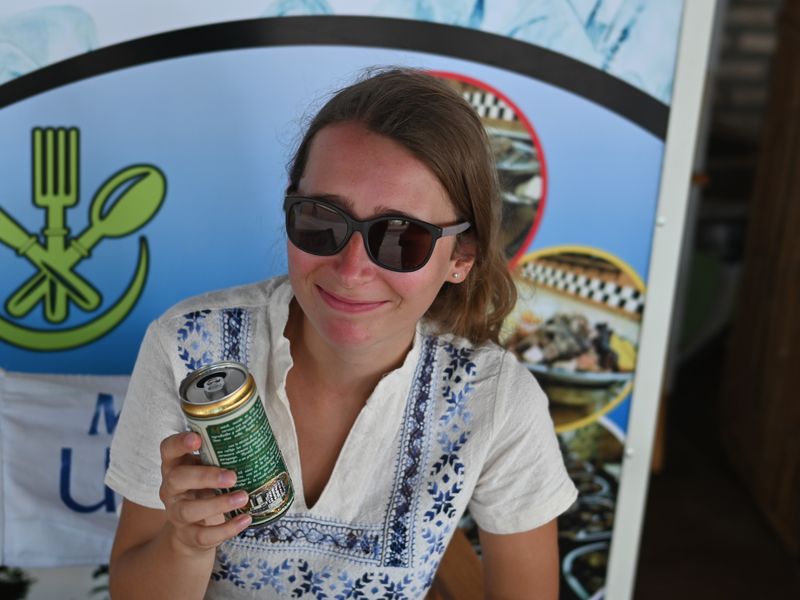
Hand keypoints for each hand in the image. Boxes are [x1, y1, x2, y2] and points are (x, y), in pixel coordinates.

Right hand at [158, 431, 251, 555]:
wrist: (192, 530)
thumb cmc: (205, 488)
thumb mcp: (206, 469)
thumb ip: (220, 456)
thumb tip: (258, 438)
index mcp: (175, 465)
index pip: (168, 449)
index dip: (179, 443)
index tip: (197, 438)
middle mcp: (170, 488)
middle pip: (177, 479)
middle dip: (205, 476)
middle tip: (232, 476)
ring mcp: (176, 513)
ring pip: (189, 510)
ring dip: (218, 504)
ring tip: (243, 497)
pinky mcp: (187, 535)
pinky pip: (203, 535)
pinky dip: (226, 529)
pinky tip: (245, 519)